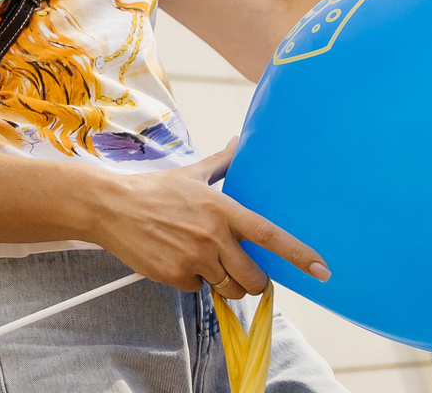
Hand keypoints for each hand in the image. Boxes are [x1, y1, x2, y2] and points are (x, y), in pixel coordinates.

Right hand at [88, 141, 328, 298]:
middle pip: (254, 279)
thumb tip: (240, 140)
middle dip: (252, 280)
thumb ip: (222, 163)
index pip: (268, 235)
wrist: (109, 206)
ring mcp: (195, 259)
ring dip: (223, 281)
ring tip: (201, 260)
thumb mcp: (192, 173)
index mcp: (222, 210)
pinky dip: (192, 281)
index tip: (322, 270)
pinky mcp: (176, 276)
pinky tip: (176, 260)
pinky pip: (199, 290)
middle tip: (239, 270)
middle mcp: (213, 236)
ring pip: (230, 289)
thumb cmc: (153, 190)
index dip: (298, 254)